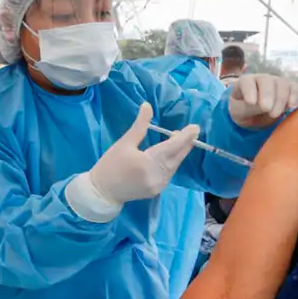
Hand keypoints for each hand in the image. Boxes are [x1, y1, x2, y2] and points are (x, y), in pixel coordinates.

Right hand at [65, 103, 198, 221]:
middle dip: (185, 144)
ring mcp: (158, 185)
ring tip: (176, 141)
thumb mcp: (124, 143)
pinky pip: (169, 174)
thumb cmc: (110, 165)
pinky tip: (169, 155)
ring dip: (178, 153)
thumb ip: (140, 125)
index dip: (185, 137)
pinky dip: (171, 163)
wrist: (102, 192)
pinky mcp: (157, 190)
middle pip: (177, 157)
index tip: (195, 128)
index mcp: (148, 162)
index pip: (172, 147)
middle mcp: (157, 175)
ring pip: (174, 166)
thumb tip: (147, 106)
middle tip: (190, 132)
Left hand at [229, 74, 297, 128]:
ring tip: (275, 114)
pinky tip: (291, 107)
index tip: (251, 102)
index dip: (249, 90)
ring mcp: (276, 82)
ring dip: (281, 99)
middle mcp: (262, 79)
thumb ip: (248, 108)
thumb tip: (265, 106)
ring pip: (282, 84)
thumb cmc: (243, 112)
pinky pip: (295, 88)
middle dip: (268, 95)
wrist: (254, 117)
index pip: (247, 81)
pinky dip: (295, 97)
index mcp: (245, 82)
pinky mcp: (289, 89)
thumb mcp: (239, 113)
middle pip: (267, 80)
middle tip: (266, 109)